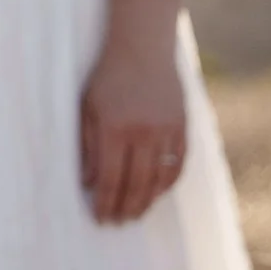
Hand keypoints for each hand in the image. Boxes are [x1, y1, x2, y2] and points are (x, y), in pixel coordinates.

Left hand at [79, 38, 186, 224]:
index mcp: (115, 128)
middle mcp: (143, 133)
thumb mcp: (88, 108)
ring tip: (136, 213)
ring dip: (147, 201)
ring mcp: (166, 131)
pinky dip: (167, 184)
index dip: (105, 203)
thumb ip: (88, 146)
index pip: (109, 178)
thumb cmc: (108, 76)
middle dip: (126, 208)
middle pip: (136, 184)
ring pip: (159, 180)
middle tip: (118, 223)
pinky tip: (156, 192)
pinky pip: (178, 165)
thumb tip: (89, 183)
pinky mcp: (182, 127)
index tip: (100, 218)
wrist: (142, 46)